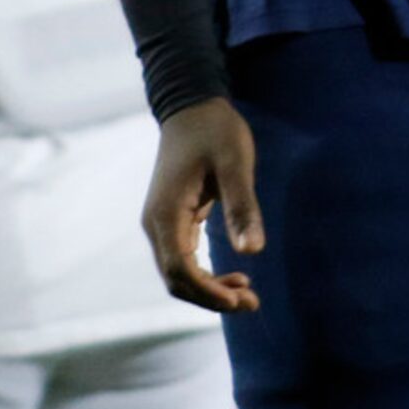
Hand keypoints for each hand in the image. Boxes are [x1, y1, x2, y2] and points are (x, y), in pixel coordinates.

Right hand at [142, 96, 264, 313]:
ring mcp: (160, 222)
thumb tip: (252, 252)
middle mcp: (155, 222)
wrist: (191, 105)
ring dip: (209, 290)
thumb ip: (242, 206)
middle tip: (252, 302)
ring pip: (178, 273)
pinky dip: (205, 275)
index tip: (239, 300)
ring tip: (247, 294)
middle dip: (211, 297)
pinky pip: (183, 259)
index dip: (207, 291)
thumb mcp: (235, 163)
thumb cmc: (215, 130)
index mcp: (166, 212)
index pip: (180, 268)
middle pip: (175, 278)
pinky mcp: (172, 219)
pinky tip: (233, 276)